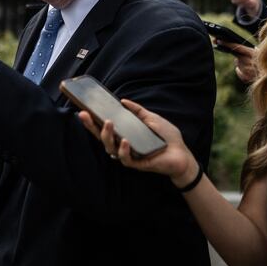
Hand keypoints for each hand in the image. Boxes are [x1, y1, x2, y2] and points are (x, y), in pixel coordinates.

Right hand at [78, 99, 197, 186]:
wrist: (183, 154)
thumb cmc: (167, 137)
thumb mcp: (152, 118)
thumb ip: (137, 111)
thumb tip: (123, 101)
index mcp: (125, 134)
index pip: (105, 127)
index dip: (93, 120)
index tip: (84, 110)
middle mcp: (123, 144)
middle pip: (102, 137)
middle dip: (91, 126)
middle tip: (84, 115)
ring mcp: (129, 154)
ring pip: (110, 148)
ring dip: (107, 135)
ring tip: (108, 123)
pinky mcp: (138, 164)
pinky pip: (126, 159)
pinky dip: (124, 150)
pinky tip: (125, 141)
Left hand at [215, 41, 257, 82]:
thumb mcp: (262, 52)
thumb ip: (251, 50)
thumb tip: (237, 47)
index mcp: (253, 54)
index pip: (236, 47)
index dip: (226, 44)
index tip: (217, 41)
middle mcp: (248, 62)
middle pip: (236, 57)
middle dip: (238, 55)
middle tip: (240, 54)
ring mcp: (246, 71)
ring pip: (238, 64)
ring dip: (242, 63)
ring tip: (252, 65)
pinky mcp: (246, 78)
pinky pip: (239, 71)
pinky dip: (242, 70)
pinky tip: (249, 71)